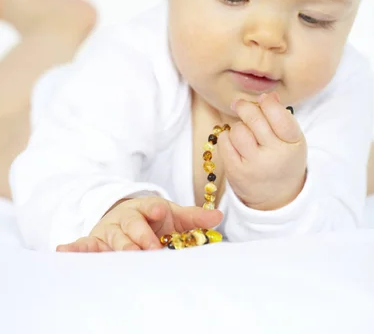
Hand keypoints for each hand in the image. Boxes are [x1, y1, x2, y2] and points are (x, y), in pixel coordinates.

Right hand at [56, 196, 222, 251]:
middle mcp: (125, 219)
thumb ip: (193, 218)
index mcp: (145, 209)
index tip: (158, 213)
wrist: (125, 215)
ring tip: (121, 254)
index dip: (153, 211)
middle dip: (138, 239)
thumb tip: (219, 217)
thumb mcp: (172, 215)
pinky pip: (84, 246)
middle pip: (131, 229)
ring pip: (111, 240)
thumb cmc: (152, 219)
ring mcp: (109, 231)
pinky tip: (64, 251)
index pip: (149, 209)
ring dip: (115, 246)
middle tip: (149, 249)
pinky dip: (75, 248)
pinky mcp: (95, 243)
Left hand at [218, 92, 306, 210]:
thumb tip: (268, 95)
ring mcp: (254, 165)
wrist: (277, 199)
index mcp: (293, 144)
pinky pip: (224, 142)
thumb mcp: (292, 140)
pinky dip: (227, 138)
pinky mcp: (236, 172)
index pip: (279, 115)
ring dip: (238, 126)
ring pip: (238, 129)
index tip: (263, 99)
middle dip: (246, 107)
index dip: (268, 102)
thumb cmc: (283, 160)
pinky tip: (235, 143)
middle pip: (254, 119)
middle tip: (242, 105)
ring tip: (244, 133)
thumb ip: (281, 117)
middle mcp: (275, 155)